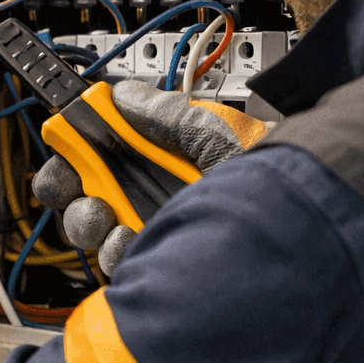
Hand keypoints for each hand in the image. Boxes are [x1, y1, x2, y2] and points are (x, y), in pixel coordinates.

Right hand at [32, 81, 270, 275]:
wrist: (299, 239)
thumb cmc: (270, 184)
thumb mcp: (219, 138)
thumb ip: (169, 116)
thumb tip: (123, 95)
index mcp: (161, 158)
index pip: (101, 147)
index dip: (74, 144)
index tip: (65, 142)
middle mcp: (152, 196)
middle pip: (83, 190)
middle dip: (69, 187)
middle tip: (79, 188)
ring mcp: (153, 234)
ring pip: (92, 230)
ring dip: (93, 222)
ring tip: (116, 221)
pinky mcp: (157, 267)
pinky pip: (115, 262)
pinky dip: (118, 252)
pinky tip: (139, 243)